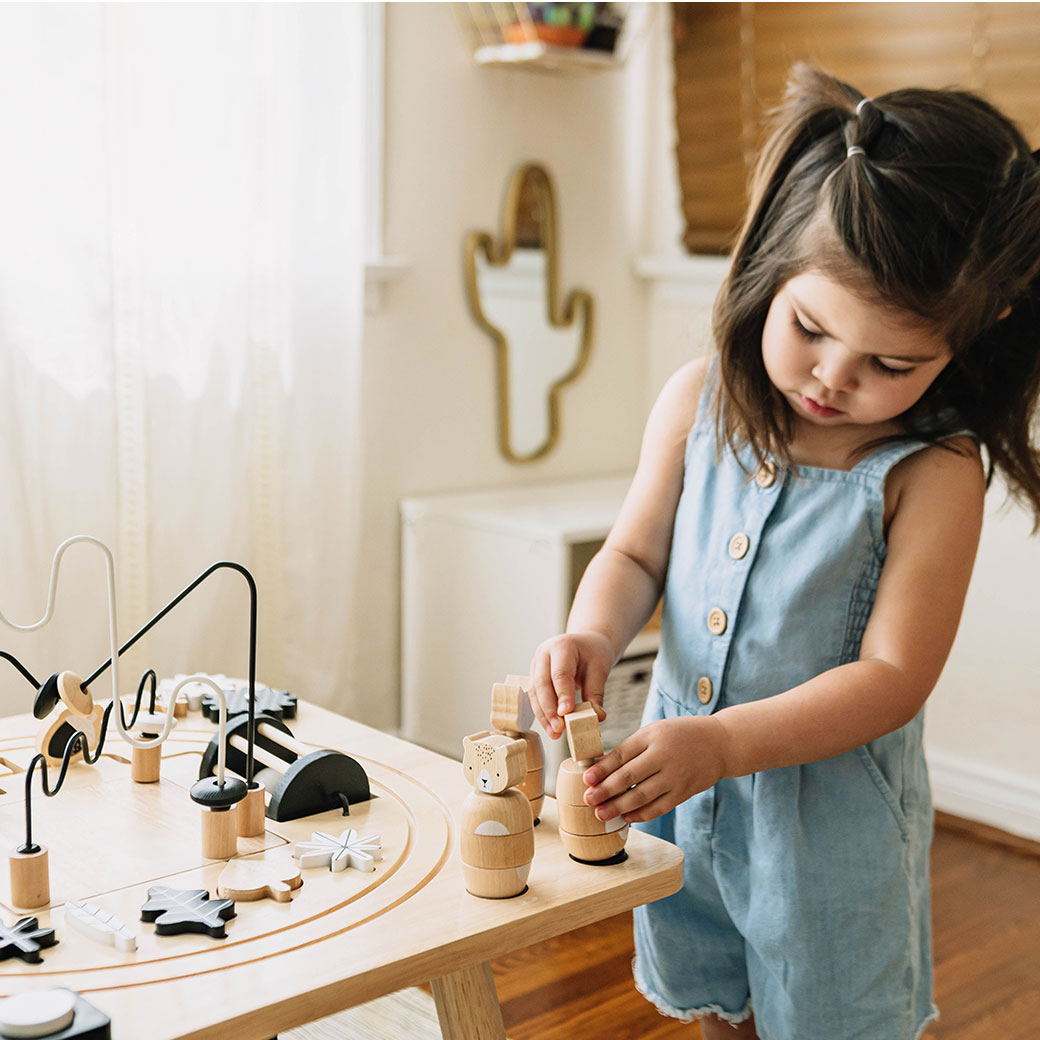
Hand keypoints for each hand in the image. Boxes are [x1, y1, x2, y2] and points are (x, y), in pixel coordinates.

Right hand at [528, 631, 611, 737]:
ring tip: (554, 733)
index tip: (566, 714)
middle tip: (558, 729)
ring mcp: (536, 664)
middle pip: (542, 683)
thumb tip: (597, 716)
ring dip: (543, 715)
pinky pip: (535, 696)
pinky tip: (551, 727)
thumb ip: (596, 692)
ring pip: (534, 692)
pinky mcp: (534, 675)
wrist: (586, 643)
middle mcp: (544, 653)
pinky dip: (542, 712)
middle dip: (549, 709)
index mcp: (562, 646)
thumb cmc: (593, 654)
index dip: (562, 694)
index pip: (560, 673)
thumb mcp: (600, 669)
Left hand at [581, 715, 725, 823]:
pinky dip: (641, 814)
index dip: (602, 769)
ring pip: (643, 796)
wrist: (720, 743)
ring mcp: (675, 776)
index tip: (586, 779)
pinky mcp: (684, 792)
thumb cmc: (681, 735)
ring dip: (619, 807)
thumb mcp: (655, 731)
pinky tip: (627, 818)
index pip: (622, 754)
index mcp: (653, 736)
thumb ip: (633, 748)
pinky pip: (659, 807)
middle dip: (606, 790)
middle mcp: (664, 756)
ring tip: (601, 814)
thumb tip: (604, 769)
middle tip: (588, 799)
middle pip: (629, 776)